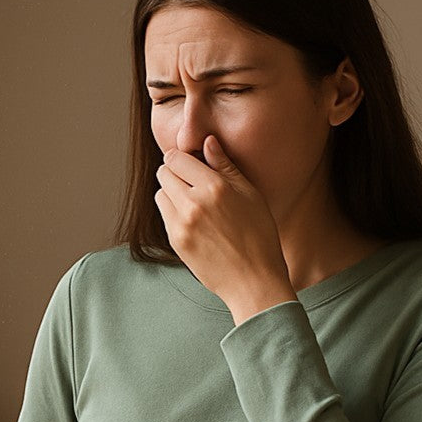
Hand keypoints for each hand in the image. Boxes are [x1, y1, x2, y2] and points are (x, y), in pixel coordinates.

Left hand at [154, 135, 292, 312]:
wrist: (253, 280)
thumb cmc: (260, 236)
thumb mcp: (250, 194)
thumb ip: (225, 166)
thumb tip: (207, 141)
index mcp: (214, 187)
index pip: (176, 157)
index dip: (182, 158)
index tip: (192, 164)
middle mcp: (193, 203)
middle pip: (163, 173)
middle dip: (175, 173)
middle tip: (192, 183)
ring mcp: (181, 224)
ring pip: (161, 194)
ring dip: (172, 194)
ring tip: (195, 204)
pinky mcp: (176, 242)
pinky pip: (165, 216)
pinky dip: (174, 214)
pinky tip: (195, 223)